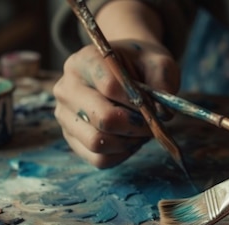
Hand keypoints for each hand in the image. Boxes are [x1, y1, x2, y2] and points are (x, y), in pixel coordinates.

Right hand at [53, 40, 179, 167]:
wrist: (127, 71)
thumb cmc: (142, 66)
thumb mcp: (159, 63)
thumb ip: (163, 81)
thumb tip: (161, 113)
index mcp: (86, 60)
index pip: (111, 86)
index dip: (139, 101)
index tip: (155, 104)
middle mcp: (67, 88)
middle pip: (104, 118)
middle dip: (137, 125)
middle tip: (152, 122)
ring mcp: (65, 115)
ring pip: (98, 142)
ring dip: (129, 142)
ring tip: (140, 130)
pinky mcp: (72, 138)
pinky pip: (99, 159)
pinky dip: (121, 154)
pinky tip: (129, 139)